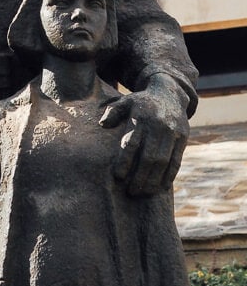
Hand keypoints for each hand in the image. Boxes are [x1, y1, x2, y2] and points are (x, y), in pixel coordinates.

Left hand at [99, 74, 189, 195]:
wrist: (169, 93)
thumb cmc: (140, 103)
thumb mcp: (125, 102)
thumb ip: (113, 113)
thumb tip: (103, 124)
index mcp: (141, 117)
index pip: (132, 143)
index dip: (125, 161)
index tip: (118, 176)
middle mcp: (158, 125)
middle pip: (149, 156)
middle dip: (140, 176)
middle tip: (131, 191)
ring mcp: (173, 132)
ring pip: (164, 161)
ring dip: (154, 180)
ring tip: (144, 193)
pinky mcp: (183, 137)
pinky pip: (177, 160)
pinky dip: (169, 175)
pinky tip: (162, 187)